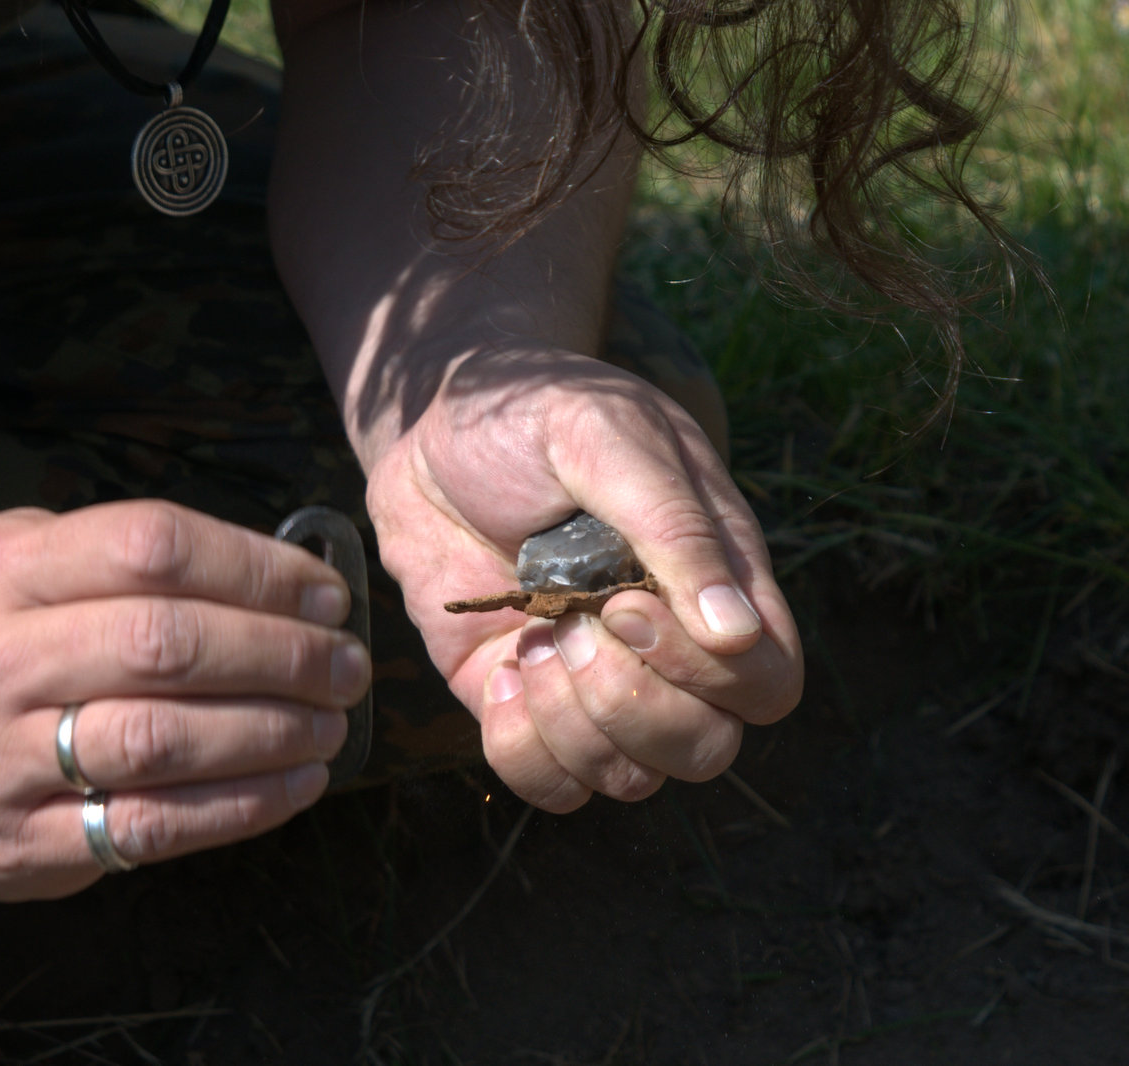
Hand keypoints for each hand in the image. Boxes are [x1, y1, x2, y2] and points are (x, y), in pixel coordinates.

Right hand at [0, 501, 369, 899]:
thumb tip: (287, 580)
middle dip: (281, 653)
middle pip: (163, 645)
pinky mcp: (15, 848)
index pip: (149, 548)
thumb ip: (125, 556)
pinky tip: (295, 783)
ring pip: (160, 743)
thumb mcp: (18, 556)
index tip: (324, 591)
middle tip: (348, 663)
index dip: (256, 568)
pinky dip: (239, 807)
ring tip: (332, 722)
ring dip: (271, 731)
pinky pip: (147, 828)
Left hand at [365, 345, 802, 811]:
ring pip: (630, 780)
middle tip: (573, 626)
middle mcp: (667, 650)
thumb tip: (737, 634)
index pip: (768, 684)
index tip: (627, 605)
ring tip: (533, 636)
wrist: (430, 427)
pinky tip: (500, 670)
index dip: (714, 675)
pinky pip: (548, 783)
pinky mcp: (522, 704)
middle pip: (706, 749)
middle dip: (635, 705)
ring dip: (573, 721)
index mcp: (715, 583)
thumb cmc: (535, 414)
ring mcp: (593, 684)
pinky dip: (521, 746)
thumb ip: (674, 528)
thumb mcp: (605, 438)